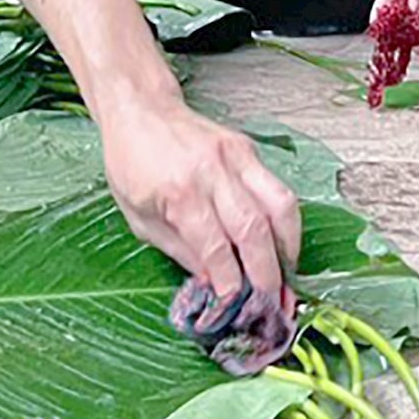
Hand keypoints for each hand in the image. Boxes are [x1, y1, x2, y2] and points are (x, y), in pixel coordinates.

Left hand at [102, 98, 301, 304]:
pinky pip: (278, 189)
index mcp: (179, 192)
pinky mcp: (248, 149)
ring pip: (279, 206)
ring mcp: (235, 157)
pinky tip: (280, 243)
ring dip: (287, 248)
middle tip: (271, 303)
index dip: (231, 283)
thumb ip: (180, 252)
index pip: (216, 248)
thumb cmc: (132, 163)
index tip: (236, 307)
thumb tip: (212, 284)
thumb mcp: (140, 218)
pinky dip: (286, 222)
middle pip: (254, 229)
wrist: (140, 110)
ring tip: (284, 275)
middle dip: (267, 274)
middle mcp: (212, 172)